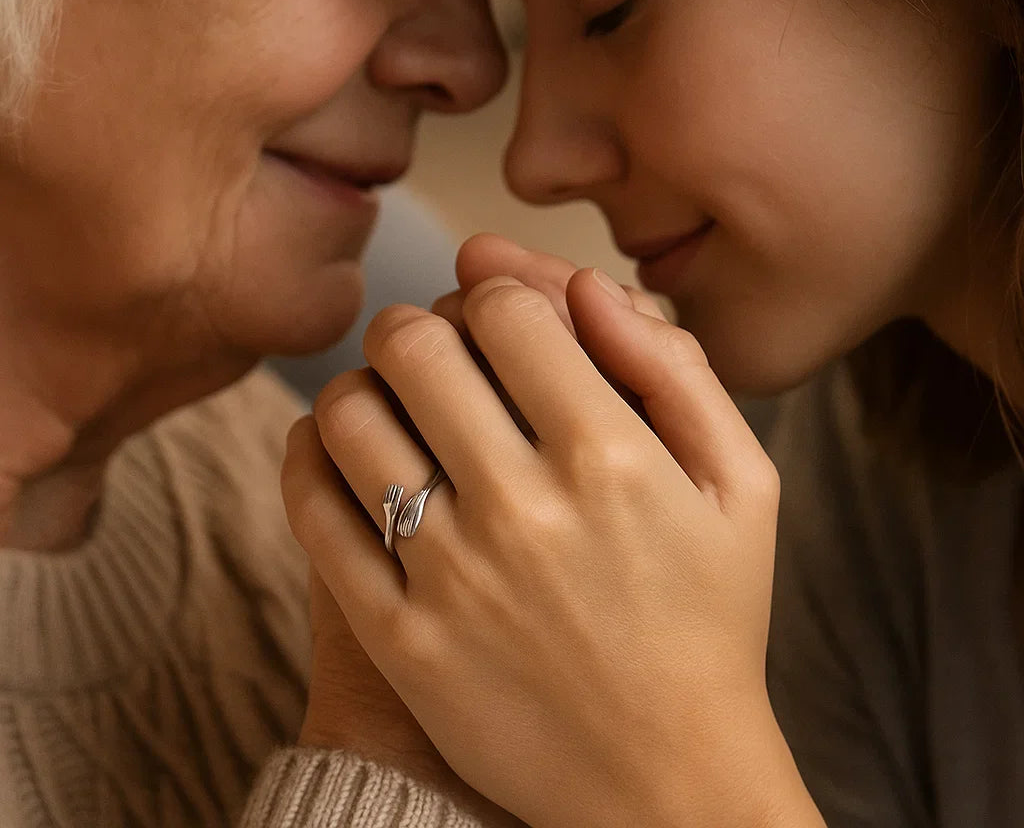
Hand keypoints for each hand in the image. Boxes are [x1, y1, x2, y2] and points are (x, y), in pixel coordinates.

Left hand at [285, 249, 821, 827]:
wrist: (663, 782)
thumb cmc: (709, 618)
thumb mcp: (741, 485)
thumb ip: (674, 368)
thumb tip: (584, 284)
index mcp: (611, 455)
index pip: (503, 310)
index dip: (493, 294)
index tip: (497, 321)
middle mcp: (524, 506)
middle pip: (416, 344)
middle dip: (420, 325)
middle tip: (434, 349)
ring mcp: (451, 575)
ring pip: (350, 415)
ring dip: (362, 384)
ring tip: (389, 401)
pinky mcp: (399, 637)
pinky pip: (314, 511)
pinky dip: (308, 458)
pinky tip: (334, 450)